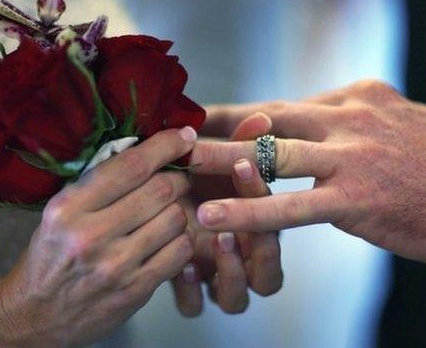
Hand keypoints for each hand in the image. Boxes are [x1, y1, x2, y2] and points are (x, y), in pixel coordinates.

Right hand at [0, 128, 195, 346]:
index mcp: (68, 208)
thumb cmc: (49, 258)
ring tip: (169, 211)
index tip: (184, 136)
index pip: (130, 166)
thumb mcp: (59, 213)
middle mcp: (91, 235)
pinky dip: (183, 239)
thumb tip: (147, 152)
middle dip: (179, 177)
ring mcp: (116, 266)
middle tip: (179, 177)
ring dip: (180, 210)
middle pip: (161, 190)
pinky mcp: (135, 290)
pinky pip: (181, 252)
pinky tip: (171, 238)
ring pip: (175, 219)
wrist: (33, 316)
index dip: (165, 146)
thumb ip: (98, 185)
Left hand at [171, 114, 282, 315]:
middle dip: (259, 252)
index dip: (264, 201)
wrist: (149, 202)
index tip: (243, 167)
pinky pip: (196, 307)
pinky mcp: (188, 292)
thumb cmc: (193, 180)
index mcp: (257, 231)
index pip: (276, 228)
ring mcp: (215, 281)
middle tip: (240, 222)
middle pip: (268, 278)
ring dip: (231, 275)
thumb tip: (262, 118)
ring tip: (217, 241)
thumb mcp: (214, 162)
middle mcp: (242, 262)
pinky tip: (182, 265)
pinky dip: (192, 292)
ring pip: (237, 300)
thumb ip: (238, 144)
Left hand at [191, 80, 425, 279]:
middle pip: (267, 117)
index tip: (206, 118)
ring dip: (219, 162)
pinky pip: (292, 205)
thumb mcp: (399, 125)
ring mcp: (354, 156)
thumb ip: (354, 124)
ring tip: (176, 169)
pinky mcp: (360, 199)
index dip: (241, 112)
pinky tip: (213, 216)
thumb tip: (315, 128)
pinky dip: (248, 210)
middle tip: (174, 135)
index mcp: (358, 97)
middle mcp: (351, 117)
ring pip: (271, 154)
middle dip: (218, 127)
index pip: (284, 103)